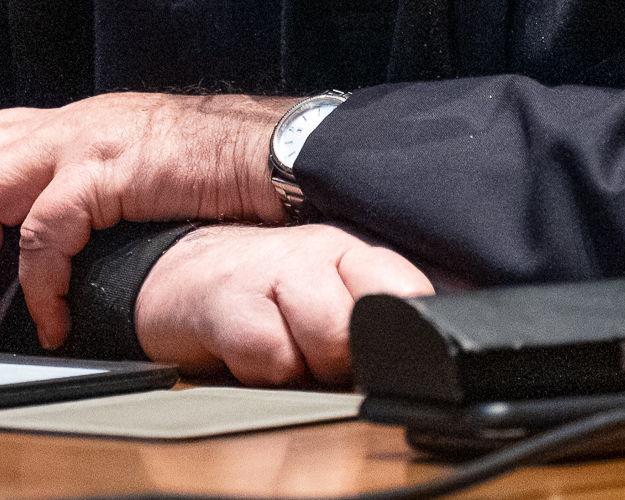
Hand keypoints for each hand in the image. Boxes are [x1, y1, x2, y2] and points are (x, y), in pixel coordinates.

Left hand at [0, 93, 288, 346]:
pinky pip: (44, 232)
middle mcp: (59, 124)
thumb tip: (43, 226)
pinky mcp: (103, 172)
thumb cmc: (208, 167)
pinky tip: (47, 319)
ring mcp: (78, 143)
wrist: (269, 150)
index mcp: (61, 122)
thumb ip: (81, 179)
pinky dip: (35, 282)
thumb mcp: (128, 162)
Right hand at [133, 223, 430, 385]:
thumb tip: (440, 337)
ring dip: (312, 365)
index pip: (412, 288)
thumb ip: (382, 311)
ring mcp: (274, 273)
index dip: (411, 327)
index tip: (397, 350)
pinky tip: (252, 350)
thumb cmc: (269, 294)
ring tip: (289, 350)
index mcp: (355, 255)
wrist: (183, 277)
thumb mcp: (335, 295)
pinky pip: (274, 356)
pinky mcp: (229, 304)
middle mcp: (319, 255)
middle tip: (324, 353)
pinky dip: (268, 370)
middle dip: (354, 358)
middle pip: (372, 323)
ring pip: (330, 336)